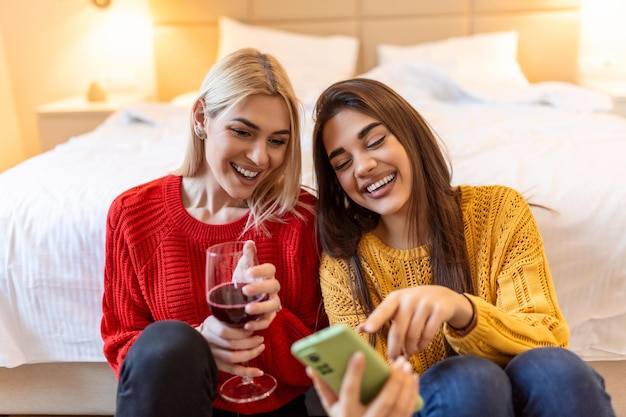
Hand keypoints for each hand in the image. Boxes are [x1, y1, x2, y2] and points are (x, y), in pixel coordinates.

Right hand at [197, 315, 265, 376]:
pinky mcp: (217, 365)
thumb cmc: (215, 325)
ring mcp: (212, 355)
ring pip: (232, 358)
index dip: (240, 332)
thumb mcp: (220, 316)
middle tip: (260, 339)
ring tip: (261, 348)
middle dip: (249, 342)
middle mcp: (208, 342)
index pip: (224, 331)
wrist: (199, 338)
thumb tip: (252, 319)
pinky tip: (259, 372)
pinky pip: (233, 370)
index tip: (252, 329)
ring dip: (250, 354)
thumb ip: (232, 318)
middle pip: (230, 345)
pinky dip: (247, 372)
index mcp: (210, 326)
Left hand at [239, 262, 281, 331]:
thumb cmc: (244, 280)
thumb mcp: (243, 268)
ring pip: (273, 305)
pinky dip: (259, 324)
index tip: (249, 272)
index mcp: (267, 275)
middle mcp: (272, 289)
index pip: (270, 269)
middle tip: (244, 290)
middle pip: (274, 287)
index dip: (262, 270)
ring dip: (261, 308)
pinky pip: (268, 321)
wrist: (240, 299)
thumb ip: (248, 256)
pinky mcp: (268, 317)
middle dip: (260, 288)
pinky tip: (247, 325)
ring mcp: (272, 303)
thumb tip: (249, 242)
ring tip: (247, 310)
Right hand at [309, 352, 418, 416]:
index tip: (359, 354)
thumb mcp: (331, 407)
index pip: (349, 392)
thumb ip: (323, 386)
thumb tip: (312, 367)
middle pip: (384, 402)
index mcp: (346, 414)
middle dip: (394, 381)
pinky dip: (412, 393)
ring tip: (406, 365)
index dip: (353, 373)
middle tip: (399, 361)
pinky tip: (412, 378)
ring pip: (399, 408)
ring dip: (406, 385)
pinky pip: (407, 411)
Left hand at [358, 285, 472, 359]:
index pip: (383, 310)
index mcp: (395, 298)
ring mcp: (426, 303)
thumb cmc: (413, 305)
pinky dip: (423, 344)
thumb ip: (379, 317)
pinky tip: (420, 347)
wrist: (444, 296)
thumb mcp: (397, 306)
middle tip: (393, 359)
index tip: (368, 330)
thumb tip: (359, 329)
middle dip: (395, 347)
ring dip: (410, 347)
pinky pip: (428, 334)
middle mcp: (410, 298)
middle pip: (399, 329)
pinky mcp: (439, 310)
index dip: (375, 320)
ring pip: (413, 334)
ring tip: (408, 352)